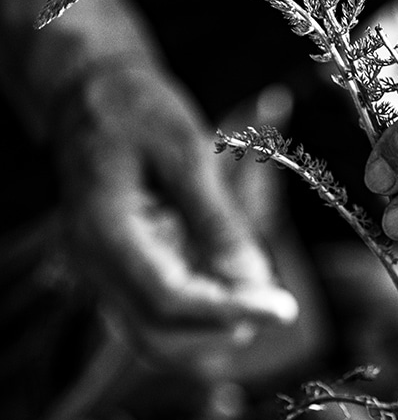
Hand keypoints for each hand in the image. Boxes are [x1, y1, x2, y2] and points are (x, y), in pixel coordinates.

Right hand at [55, 64, 297, 363]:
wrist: (91, 89)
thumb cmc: (138, 110)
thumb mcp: (185, 153)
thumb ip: (216, 220)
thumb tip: (252, 278)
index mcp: (104, 231)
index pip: (168, 299)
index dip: (228, 310)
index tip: (283, 310)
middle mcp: (92, 262)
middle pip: (157, 330)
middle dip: (220, 326)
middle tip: (277, 307)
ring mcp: (99, 267)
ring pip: (153, 328)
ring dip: (210, 323)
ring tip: (261, 294)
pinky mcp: (117, 263)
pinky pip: (154, 304)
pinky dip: (199, 302)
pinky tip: (235, 278)